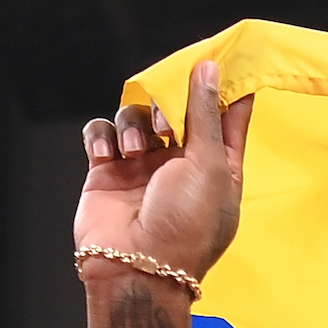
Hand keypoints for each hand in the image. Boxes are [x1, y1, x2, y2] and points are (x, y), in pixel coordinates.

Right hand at [74, 60, 252, 280]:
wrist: (137, 268)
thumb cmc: (185, 224)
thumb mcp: (208, 165)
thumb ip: (205, 115)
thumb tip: (211, 69)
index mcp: (218, 167)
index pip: (226, 118)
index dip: (225, 89)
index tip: (222, 59)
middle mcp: (181, 164)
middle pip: (176, 109)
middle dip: (169, 102)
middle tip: (166, 115)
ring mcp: (143, 167)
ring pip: (135, 116)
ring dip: (133, 123)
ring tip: (135, 149)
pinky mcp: (107, 172)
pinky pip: (101, 135)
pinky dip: (103, 137)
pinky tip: (109, 155)